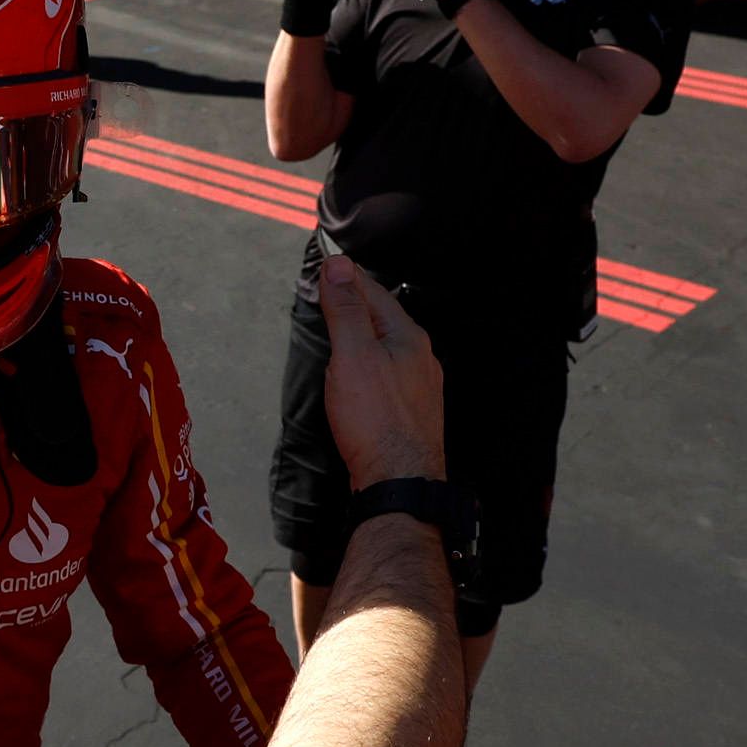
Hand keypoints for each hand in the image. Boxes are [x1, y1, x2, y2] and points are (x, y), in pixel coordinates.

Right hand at [316, 257, 442, 489]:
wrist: (399, 482)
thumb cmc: (375, 421)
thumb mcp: (352, 355)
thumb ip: (345, 310)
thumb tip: (339, 266)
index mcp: (408, 337)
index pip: (374, 292)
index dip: (347, 277)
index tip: (326, 264)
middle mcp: (420, 357)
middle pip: (383, 317)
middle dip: (355, 303)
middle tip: (327, 291)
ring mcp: (419, 386)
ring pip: (387, 346)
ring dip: (362, 333)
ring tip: (339, 327)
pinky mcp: (410, 412)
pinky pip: (388, 372)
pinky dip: (368, 361)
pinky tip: (357, 373)